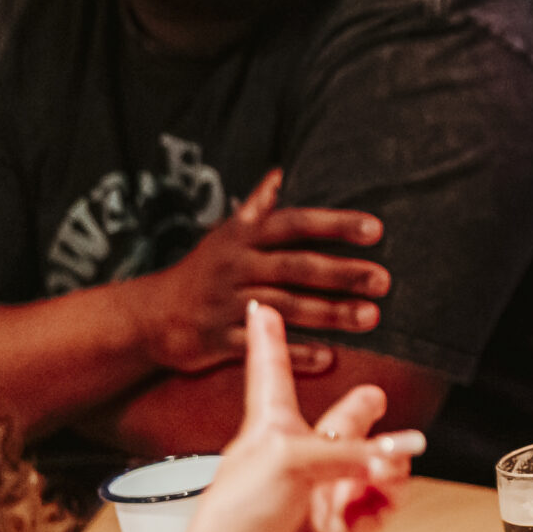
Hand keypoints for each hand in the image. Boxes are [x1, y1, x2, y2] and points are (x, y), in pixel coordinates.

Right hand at [138, 170, 386, 376]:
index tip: (376, 229)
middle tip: (384, 281)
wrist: (148, 316)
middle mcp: (236, 267)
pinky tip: (329, 358)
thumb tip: (279, 173)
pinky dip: (294, 354)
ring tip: (370, 316)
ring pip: (286, 307)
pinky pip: (261, 347)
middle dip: (342, 274)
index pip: (295, 224)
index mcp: (242, 237)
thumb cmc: (202, 270)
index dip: (335, 224)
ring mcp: (227, 304)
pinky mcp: (218, 340)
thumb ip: (256, 209)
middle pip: (296, 267)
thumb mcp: (224, 234)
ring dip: (329, 313)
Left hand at [149, 302, 420, 531]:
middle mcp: (297, 460)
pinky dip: (394, 489)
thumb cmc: (233, 528)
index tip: (264, 306)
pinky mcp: (350, 528)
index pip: (271, 374)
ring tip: (387, 461)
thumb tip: (402, 450)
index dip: (269, 339)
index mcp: (265, 433)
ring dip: (388, 455)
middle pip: (340, 419)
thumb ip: (351, 451)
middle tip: (374, 401)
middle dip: (362, 409)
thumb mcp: (286, 462)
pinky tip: (386, 486)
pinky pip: (388, 497)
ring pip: (376, 457)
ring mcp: (326, 494)